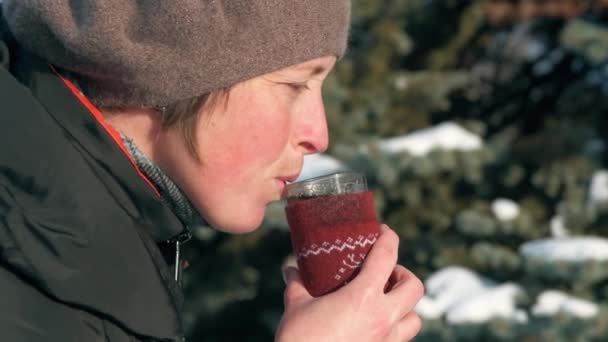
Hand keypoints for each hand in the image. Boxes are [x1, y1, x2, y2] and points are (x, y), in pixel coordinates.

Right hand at [275, 225, 423, 341]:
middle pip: (414, 287)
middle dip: (403, 275)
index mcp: (363, 297)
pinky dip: (394, 329)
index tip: (384, 231)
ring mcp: (386, 341)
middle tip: (385, 274)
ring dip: (404, 307)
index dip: (389, 238)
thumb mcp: (296, 307)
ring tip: (384, 302)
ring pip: (414, 319)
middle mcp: (383, 318)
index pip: (387, 256)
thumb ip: (297, 285)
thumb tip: (290, 270)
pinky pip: (400, 340)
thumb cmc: (300, 340)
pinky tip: (373, 327)